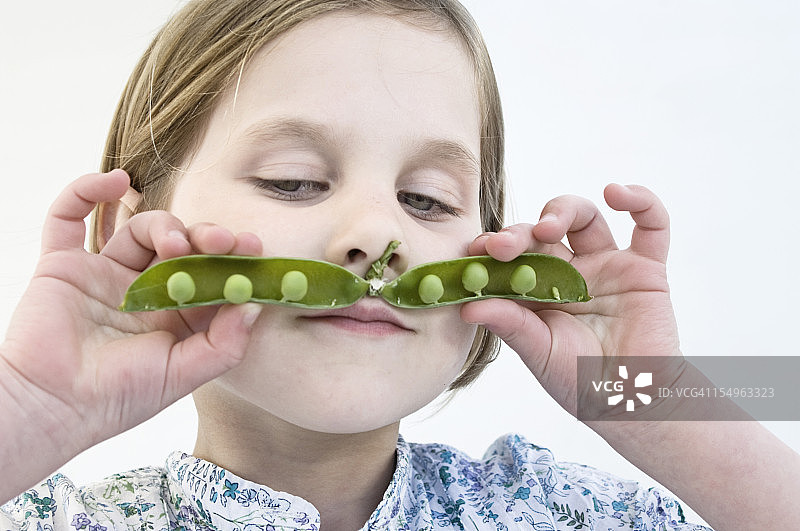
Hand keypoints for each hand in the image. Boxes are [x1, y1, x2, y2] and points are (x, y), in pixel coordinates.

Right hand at [0, 170, 261, 501]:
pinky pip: (70, 217)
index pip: (210, 273)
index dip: (232, 258)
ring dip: (162, 223)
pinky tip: (115, 181)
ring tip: (173, 241)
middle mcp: (144, 289)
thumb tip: (254, 306)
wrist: (51, 406)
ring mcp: (104, 274)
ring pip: (140, 229)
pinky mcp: (64, 264)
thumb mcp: (182, 375)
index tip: (253, 248)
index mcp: (175, 314)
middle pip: (181, 246)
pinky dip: (87, 192)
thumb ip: (224, 344)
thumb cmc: (118, 397)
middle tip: (222, 240)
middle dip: (204, 237)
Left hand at [461, 184, 678, 415]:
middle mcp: (570, 272)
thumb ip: (509, 325)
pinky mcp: (646, 268)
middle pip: (543, 232)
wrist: (633, 402)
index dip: (493, 247)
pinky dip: (640, 201)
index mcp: (538, 291)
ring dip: (564, 210)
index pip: (512, 257)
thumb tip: (465, 308)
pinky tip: (616, 193)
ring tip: (550, 226)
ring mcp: (607, 267)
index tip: (475, 250)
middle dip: (522, 232)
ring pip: (585, 218)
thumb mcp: (538, 352)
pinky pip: (651, 225)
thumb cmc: (581, 382)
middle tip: (504, 245)